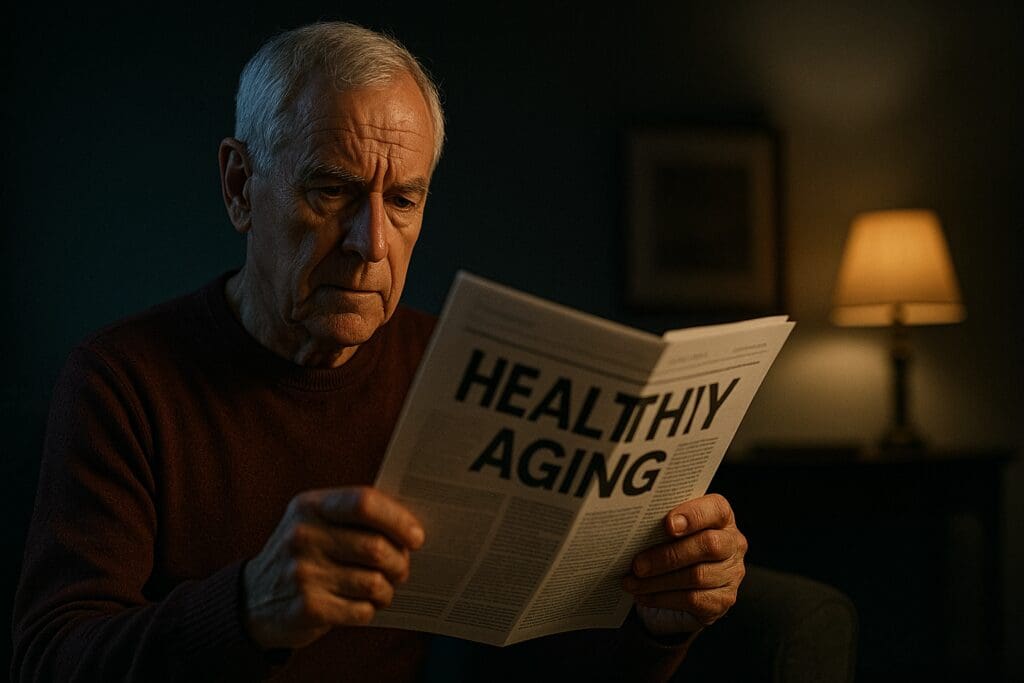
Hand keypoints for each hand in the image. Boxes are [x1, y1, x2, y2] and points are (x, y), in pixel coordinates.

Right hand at [242, 486, 424, 649]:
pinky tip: (360, 605)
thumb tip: (413, 527)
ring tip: (381, 589)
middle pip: (376, 547)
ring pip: (374, 583)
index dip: (398, 520)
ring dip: (386, 590)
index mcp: (310, 506)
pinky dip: (369, 610)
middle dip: (399, 562)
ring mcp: (302, 573)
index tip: (416, 537)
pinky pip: (362, 610)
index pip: (364, 503)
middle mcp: (302, 536)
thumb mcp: (317, 523)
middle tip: (400, 569)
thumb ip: (356, 517)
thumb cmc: (305, 555)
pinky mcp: (306, 608)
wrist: (253, 600)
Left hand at [623, 493, 746, 631]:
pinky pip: (693, 600)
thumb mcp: (674, 528)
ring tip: (633, 582)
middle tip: (638, 565)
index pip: (716, 509)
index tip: (667, 524)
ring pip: (697, 576)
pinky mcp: (723, 599)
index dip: (693, 515)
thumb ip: (663, 523)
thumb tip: (632, 528)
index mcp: (721, 517)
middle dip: (668, 556)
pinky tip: (644, 595)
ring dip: (658, 581)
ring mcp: (731, 573)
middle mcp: (732, 543)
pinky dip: (663, 598)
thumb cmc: (678, 544)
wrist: (692, 581)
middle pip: (708, 546)